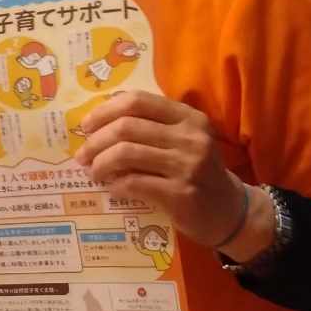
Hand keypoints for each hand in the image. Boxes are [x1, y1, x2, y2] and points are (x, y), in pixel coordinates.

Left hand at [74, 90, 262, 251]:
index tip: (86, 126)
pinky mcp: (180, 193)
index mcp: (188, 117)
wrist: (227, 210)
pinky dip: (116, 185)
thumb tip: (98, 123)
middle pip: (126, 127)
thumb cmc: (196, 171)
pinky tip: (112, 188)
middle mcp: (190, 136)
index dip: (105, 111)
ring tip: (94, 172)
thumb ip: (150, 127)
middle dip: (95, 141)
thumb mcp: (182, 140)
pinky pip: (134, 183)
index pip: (137, 101)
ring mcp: (187, 165)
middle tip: (82, 155)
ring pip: (126, 153)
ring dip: (101, 163)